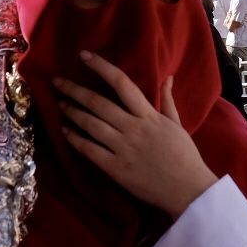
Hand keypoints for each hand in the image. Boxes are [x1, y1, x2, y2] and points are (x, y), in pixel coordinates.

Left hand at [56, 52, 216, 218]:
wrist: (189, 190)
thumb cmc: (184, 156)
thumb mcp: (178, 125)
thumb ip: (168, 100)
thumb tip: (168, 77)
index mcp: (149, 115)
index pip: (122, 83)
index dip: (101, 67)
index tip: (84, 56)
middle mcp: (133, 128)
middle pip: (98, 103)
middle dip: (75, 90)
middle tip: (57, 82)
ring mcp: (124, 148)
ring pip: (91, 125)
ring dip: (72, 112)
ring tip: (60, 104)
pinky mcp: (117, 169)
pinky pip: (90, 151)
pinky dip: (75, 139)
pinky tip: (65, 131)